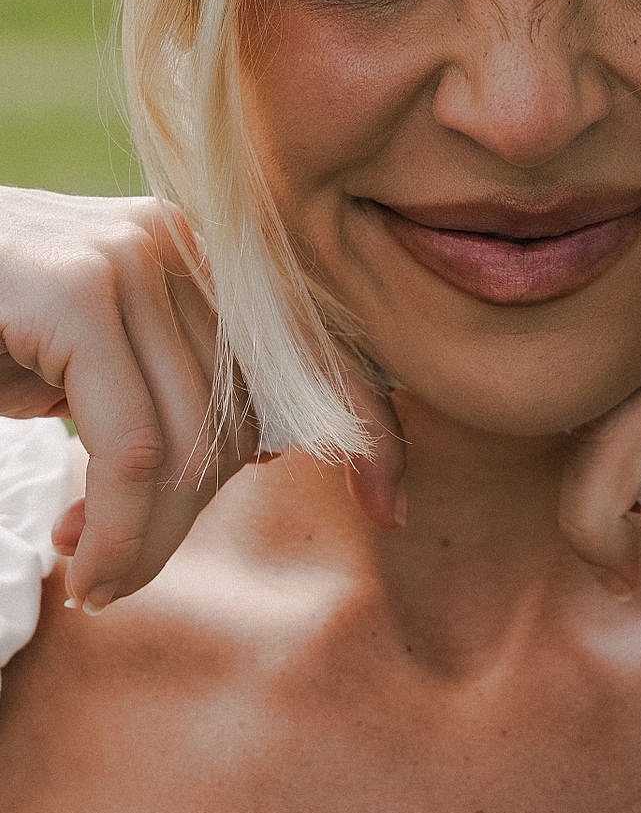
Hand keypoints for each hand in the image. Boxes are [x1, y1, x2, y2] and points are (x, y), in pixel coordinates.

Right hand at [0, 187, 404, 612]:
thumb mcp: (95, 356)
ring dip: (148, 542)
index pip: (320, 339)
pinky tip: (83, 563)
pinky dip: (118, 531)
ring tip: (96, 571)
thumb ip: (175, 381)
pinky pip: (136, 450)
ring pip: (195, 445)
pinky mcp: (78, 292)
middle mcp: (183, 241)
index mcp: (202, 251)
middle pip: (251, 414)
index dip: (371, 421)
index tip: (390, 502)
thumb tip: (259, 452)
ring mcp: (133, 257)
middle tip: (121, 562)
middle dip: (195, 513)